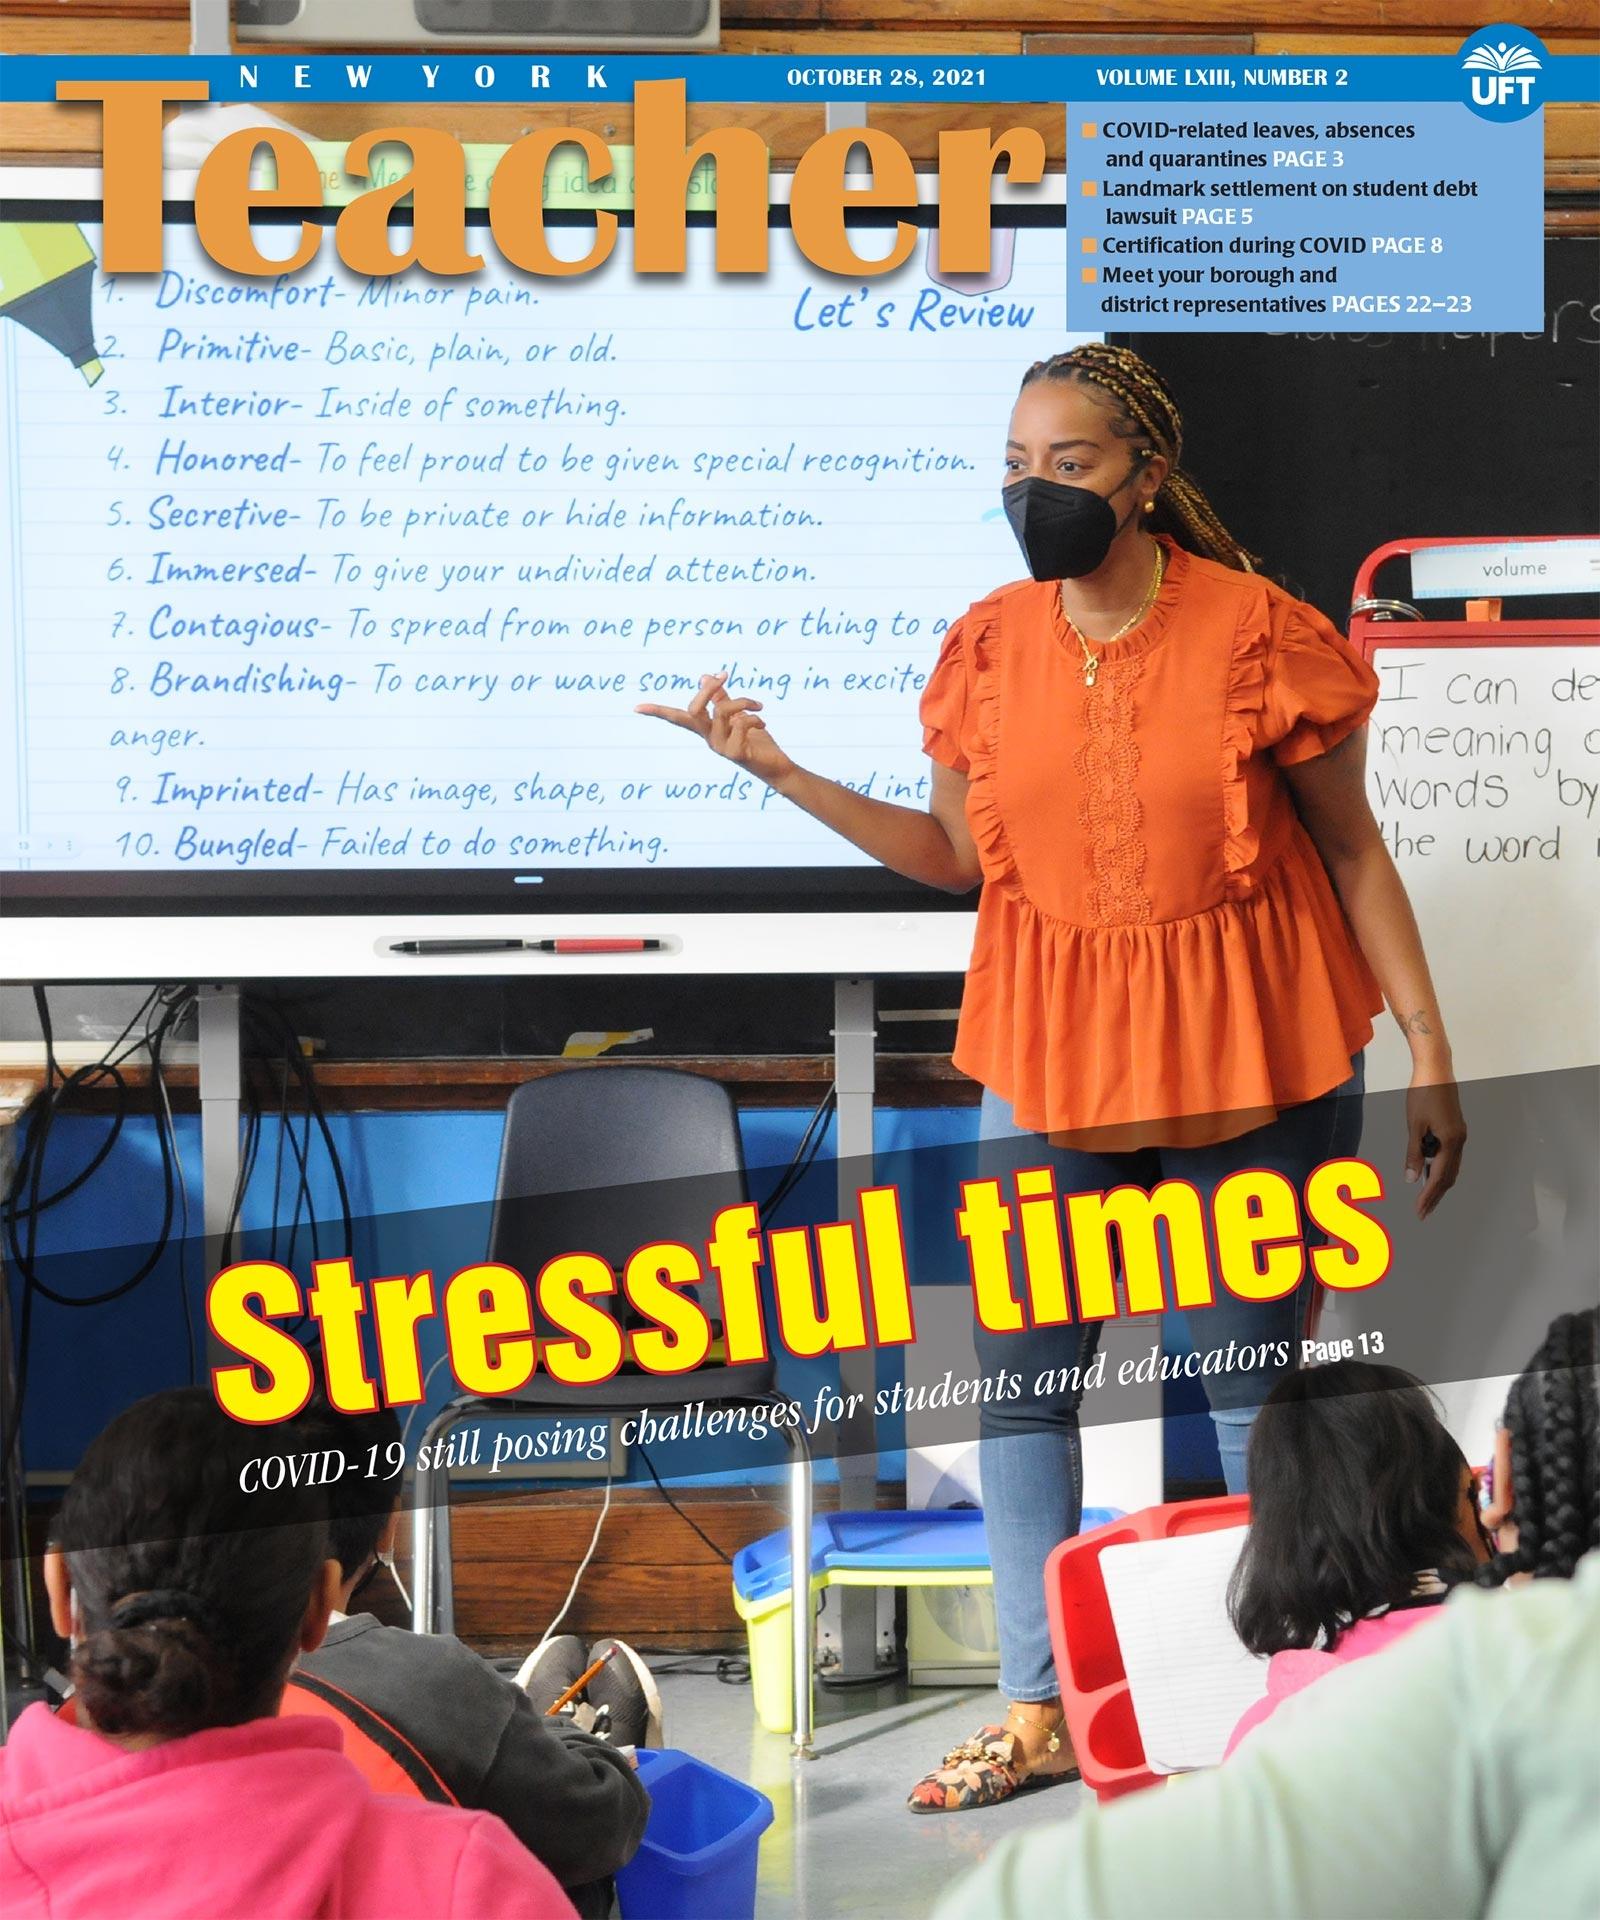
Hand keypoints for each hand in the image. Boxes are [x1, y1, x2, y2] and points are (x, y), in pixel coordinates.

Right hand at [636, 673, 796, 787]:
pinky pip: (741, 725)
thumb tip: (705, 676)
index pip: (678, 717)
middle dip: (707, 689)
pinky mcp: (736, 754)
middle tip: (724, 674)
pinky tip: (763, 723)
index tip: (637, 707)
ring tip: (758, 706)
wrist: (776, 767)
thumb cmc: (756, 742)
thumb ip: (721, 698)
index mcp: (707, 729)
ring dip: (743, 701)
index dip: (658, 712)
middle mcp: (710, 739)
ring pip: (722, 712)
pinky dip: (755, 718)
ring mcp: (721, 748)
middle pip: (693, 710)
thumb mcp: (738, 715)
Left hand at [1404, 1072, 1465, 1219]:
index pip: (1439, 1177)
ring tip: (1425, 1198)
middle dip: (1435, 1195)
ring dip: (1438, 1183)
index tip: (1420, 1211)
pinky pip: (1450, 1155)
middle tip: (1423, 1212)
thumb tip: (1412, 1179)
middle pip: (1449, 1176)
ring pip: (1451, 1167)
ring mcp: (1460, 1134)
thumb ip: (1414, 1153)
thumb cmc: (1423, 1094)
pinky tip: (1428, 1171)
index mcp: (1451, 1141)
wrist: (1436, 1070)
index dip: (1429, 1196)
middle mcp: (1460, 1140)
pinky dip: (1440, 1167)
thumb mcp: (1414, 1125)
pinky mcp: (1456, 1129)